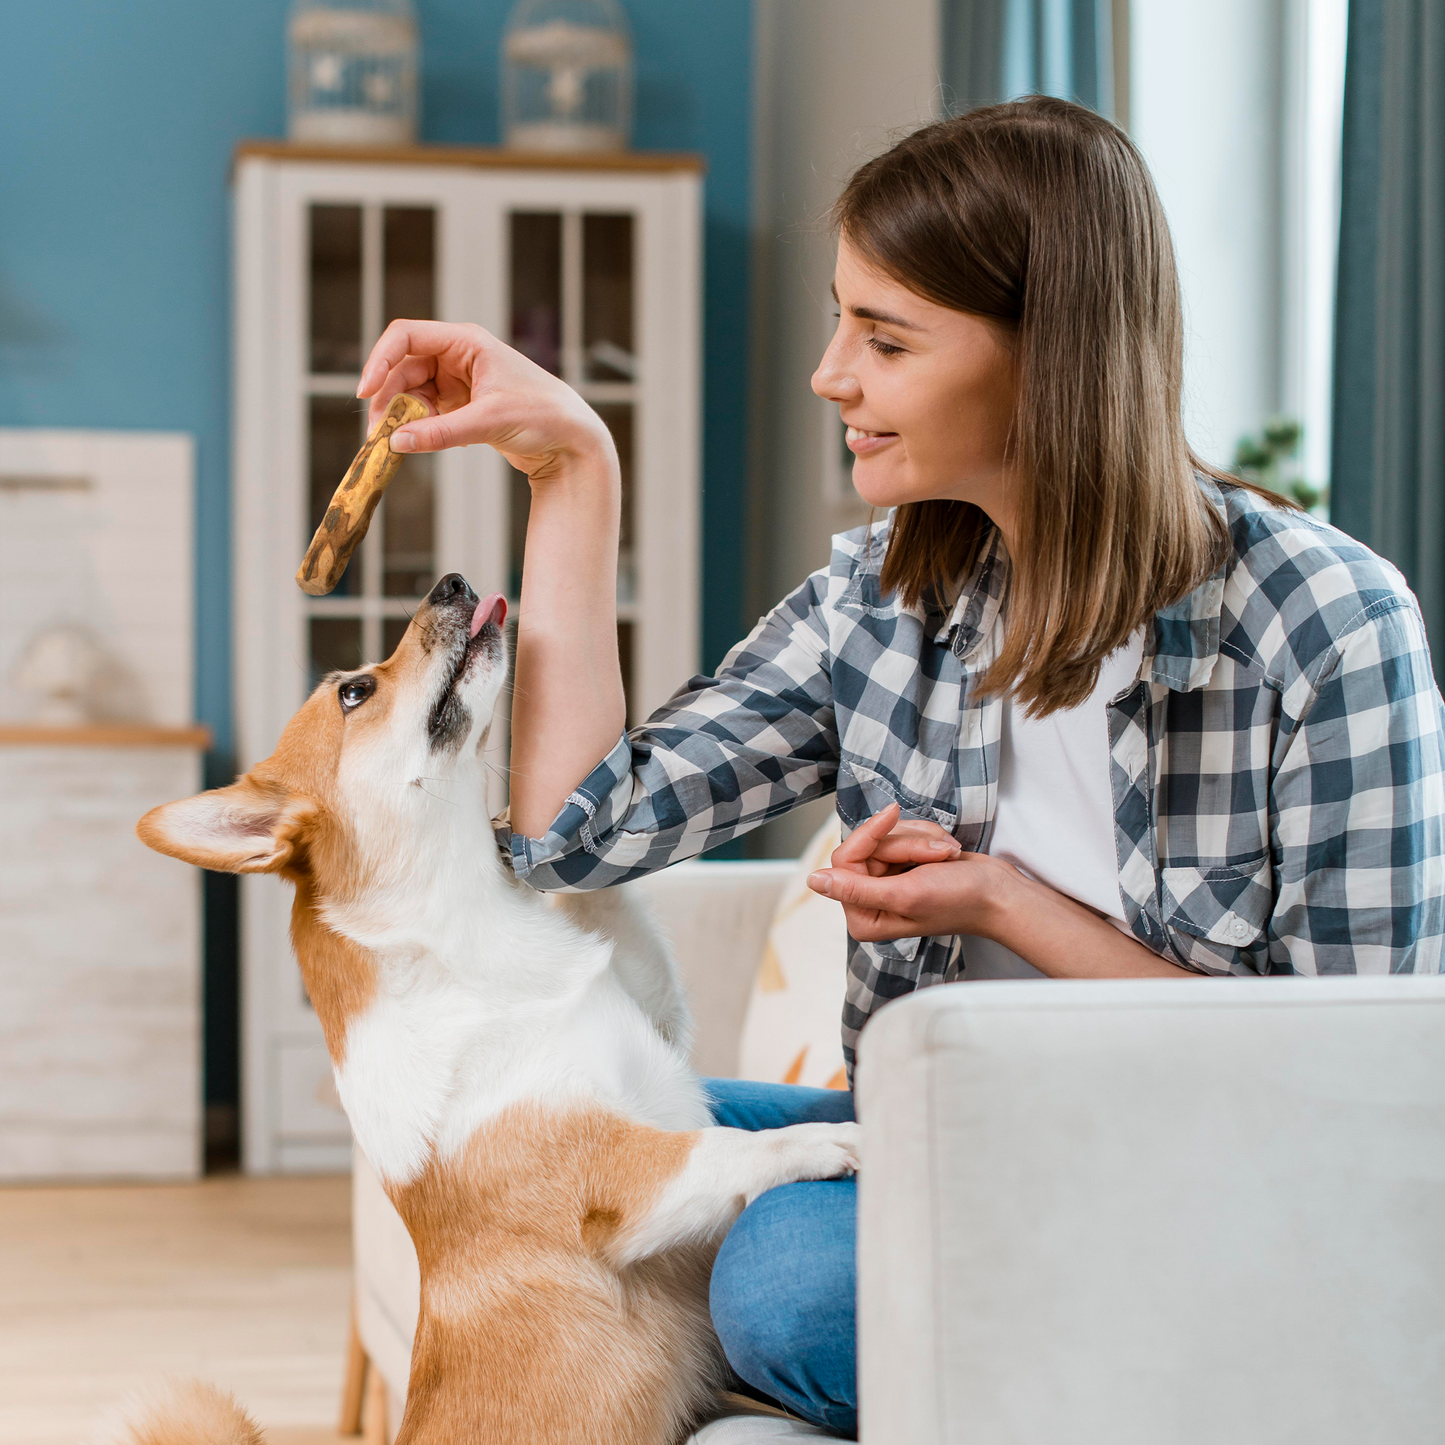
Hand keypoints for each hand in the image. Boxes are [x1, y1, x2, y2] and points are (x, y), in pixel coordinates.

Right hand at [357, 319, 613, 482]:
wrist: (573, 441)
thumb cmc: (543, 416)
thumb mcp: (490, 421)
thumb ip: (441, 432)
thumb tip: (396, 443)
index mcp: (466, 341)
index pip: (406, 336)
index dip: (380, 360)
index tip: (364, 391)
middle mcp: (459, 356)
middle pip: (403, 369)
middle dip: (387, 399)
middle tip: (377, 434)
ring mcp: (459, 382)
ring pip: (411, 394)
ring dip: (399, 417)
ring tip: (391, 444)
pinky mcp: (462, 407)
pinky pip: (427, 413)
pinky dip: (417, 429)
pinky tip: (416, 445)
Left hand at [806, 802, 1195, 977]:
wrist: (1000, 893)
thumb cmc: (960, 900)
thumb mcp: (906, 893)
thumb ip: (857, 889)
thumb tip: (813, 880)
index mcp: (863, 916)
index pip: (844, 858)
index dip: (870, 835)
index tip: (894, 817)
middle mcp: (869, 900)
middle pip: (865, 843)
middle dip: (905, 841)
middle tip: (939, 854)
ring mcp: (886, 880)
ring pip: (885, 835)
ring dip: (920, 839)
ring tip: (946, 858)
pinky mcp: (903, 865)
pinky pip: (901, 833)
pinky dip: (926, 836)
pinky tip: (947, 854)